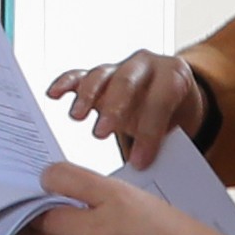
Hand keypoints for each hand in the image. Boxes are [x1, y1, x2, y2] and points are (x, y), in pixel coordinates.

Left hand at [29, 163, 234, 234]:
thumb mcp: (150, 203)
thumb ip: (112, 201)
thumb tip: (77, 199)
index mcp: (119, 197)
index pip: (63, 176)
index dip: (48, 178)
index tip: (47, 183)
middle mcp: (103, 226)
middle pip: (47, 214)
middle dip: (36, 212)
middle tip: (32, 213)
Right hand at [48, 51, 202, 159]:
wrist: (174, 96)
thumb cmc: (175, 112)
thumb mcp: (180, 125)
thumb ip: (165, 141)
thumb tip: (145, 170)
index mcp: (173, 76)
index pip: (160, 100)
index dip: (150, 131)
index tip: (140, 161)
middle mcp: (146, 65)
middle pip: (127, 82)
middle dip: (113, 108)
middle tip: (100, 134)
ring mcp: (120, 67)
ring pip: (101, 76)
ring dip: (87, 96)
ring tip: (77, 117)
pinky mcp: (101, 74)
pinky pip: (81, 74)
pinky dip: (66, 83)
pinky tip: (54, 93)